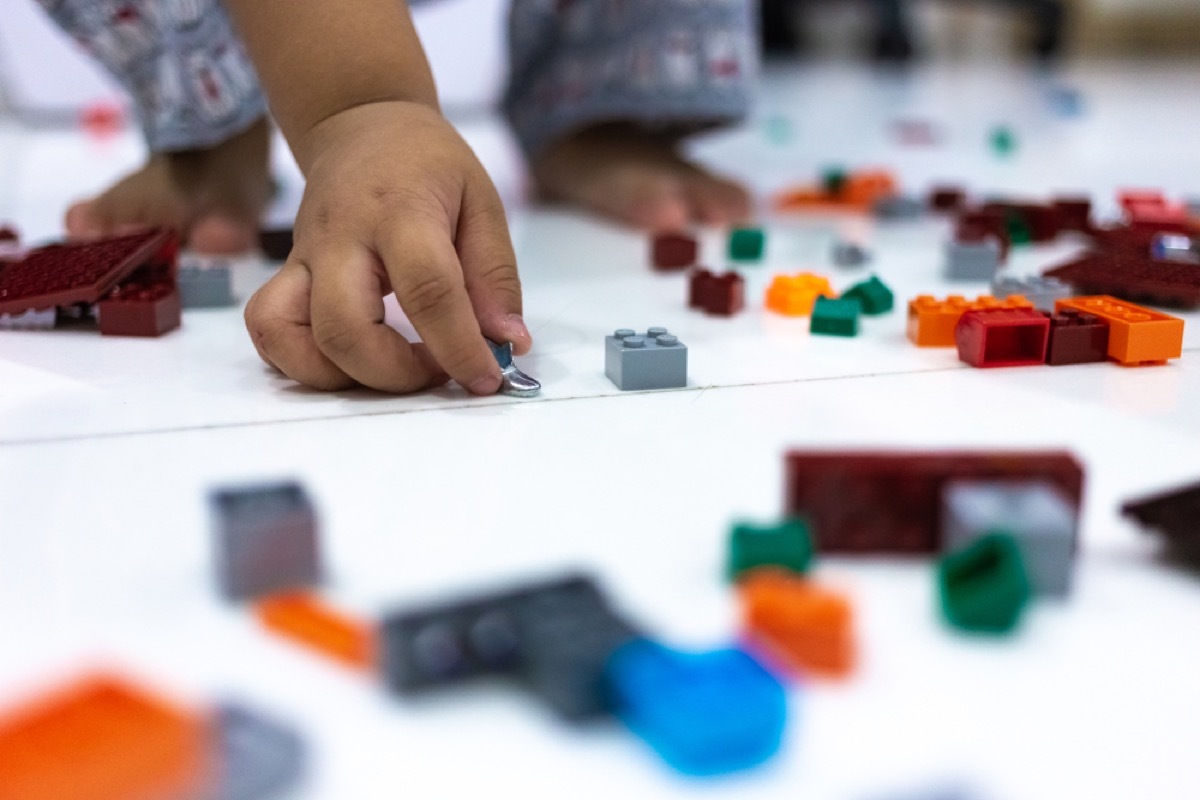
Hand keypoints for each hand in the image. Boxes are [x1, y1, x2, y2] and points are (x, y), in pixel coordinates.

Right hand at [244, 101, 530, 392]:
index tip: (486, 377)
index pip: (427, 290)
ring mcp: (303, 257)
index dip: (458, 346)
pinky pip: (269, 331)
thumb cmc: (427, 165)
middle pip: (344, 328)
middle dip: (395, 373)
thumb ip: (494, 275)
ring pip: (287, 337)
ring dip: (344, 377)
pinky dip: (301, 363)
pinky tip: (349, 363)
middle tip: (437, 370)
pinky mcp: (286, 275)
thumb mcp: (481, 201)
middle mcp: (339, 237)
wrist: (361, 125)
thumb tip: (508, 342)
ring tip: (394, 368)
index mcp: (399, 212)